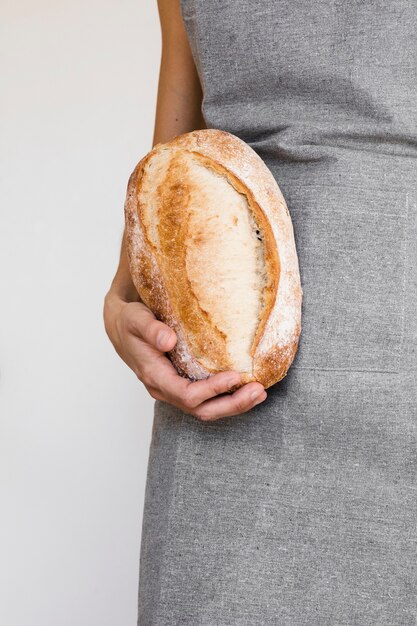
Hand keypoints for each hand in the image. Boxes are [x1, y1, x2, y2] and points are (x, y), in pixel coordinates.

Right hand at [103, 295, 266, 420]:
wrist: (121, 327)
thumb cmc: (129, 322)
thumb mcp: (136, 319)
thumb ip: (151, 330)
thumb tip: (169, 340)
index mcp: (154, 376)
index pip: (186, 394)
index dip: (212, 389)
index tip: (235, 376)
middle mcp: (165, 389)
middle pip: (200, 410)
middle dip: (232, 404)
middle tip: (258, 391)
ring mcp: (174, 390)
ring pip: (206, 409)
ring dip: (234, 404)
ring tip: (259, 393)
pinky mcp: (183, 385)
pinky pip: (207, 400)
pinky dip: (228, 397)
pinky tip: (246, 388)